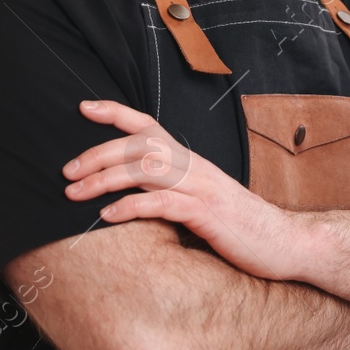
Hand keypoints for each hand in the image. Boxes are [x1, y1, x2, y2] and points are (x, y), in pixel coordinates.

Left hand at [63, 100, 306, 280]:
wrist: (283, 242)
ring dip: (104, 179)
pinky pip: (162, 203)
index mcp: (191, 161)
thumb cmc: (238, 226)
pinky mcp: (206, 213)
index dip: (115, 113)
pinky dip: (130, 207)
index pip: (149, 125)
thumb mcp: (201, 201)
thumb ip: (172, 190)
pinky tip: (107, 216)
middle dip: (98, 154)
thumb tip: (133, 192)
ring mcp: (201, 187)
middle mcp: (194, 166)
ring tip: (74, 194)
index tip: (83, 107)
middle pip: (139, 145)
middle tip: (66, 171)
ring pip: (145, 169)